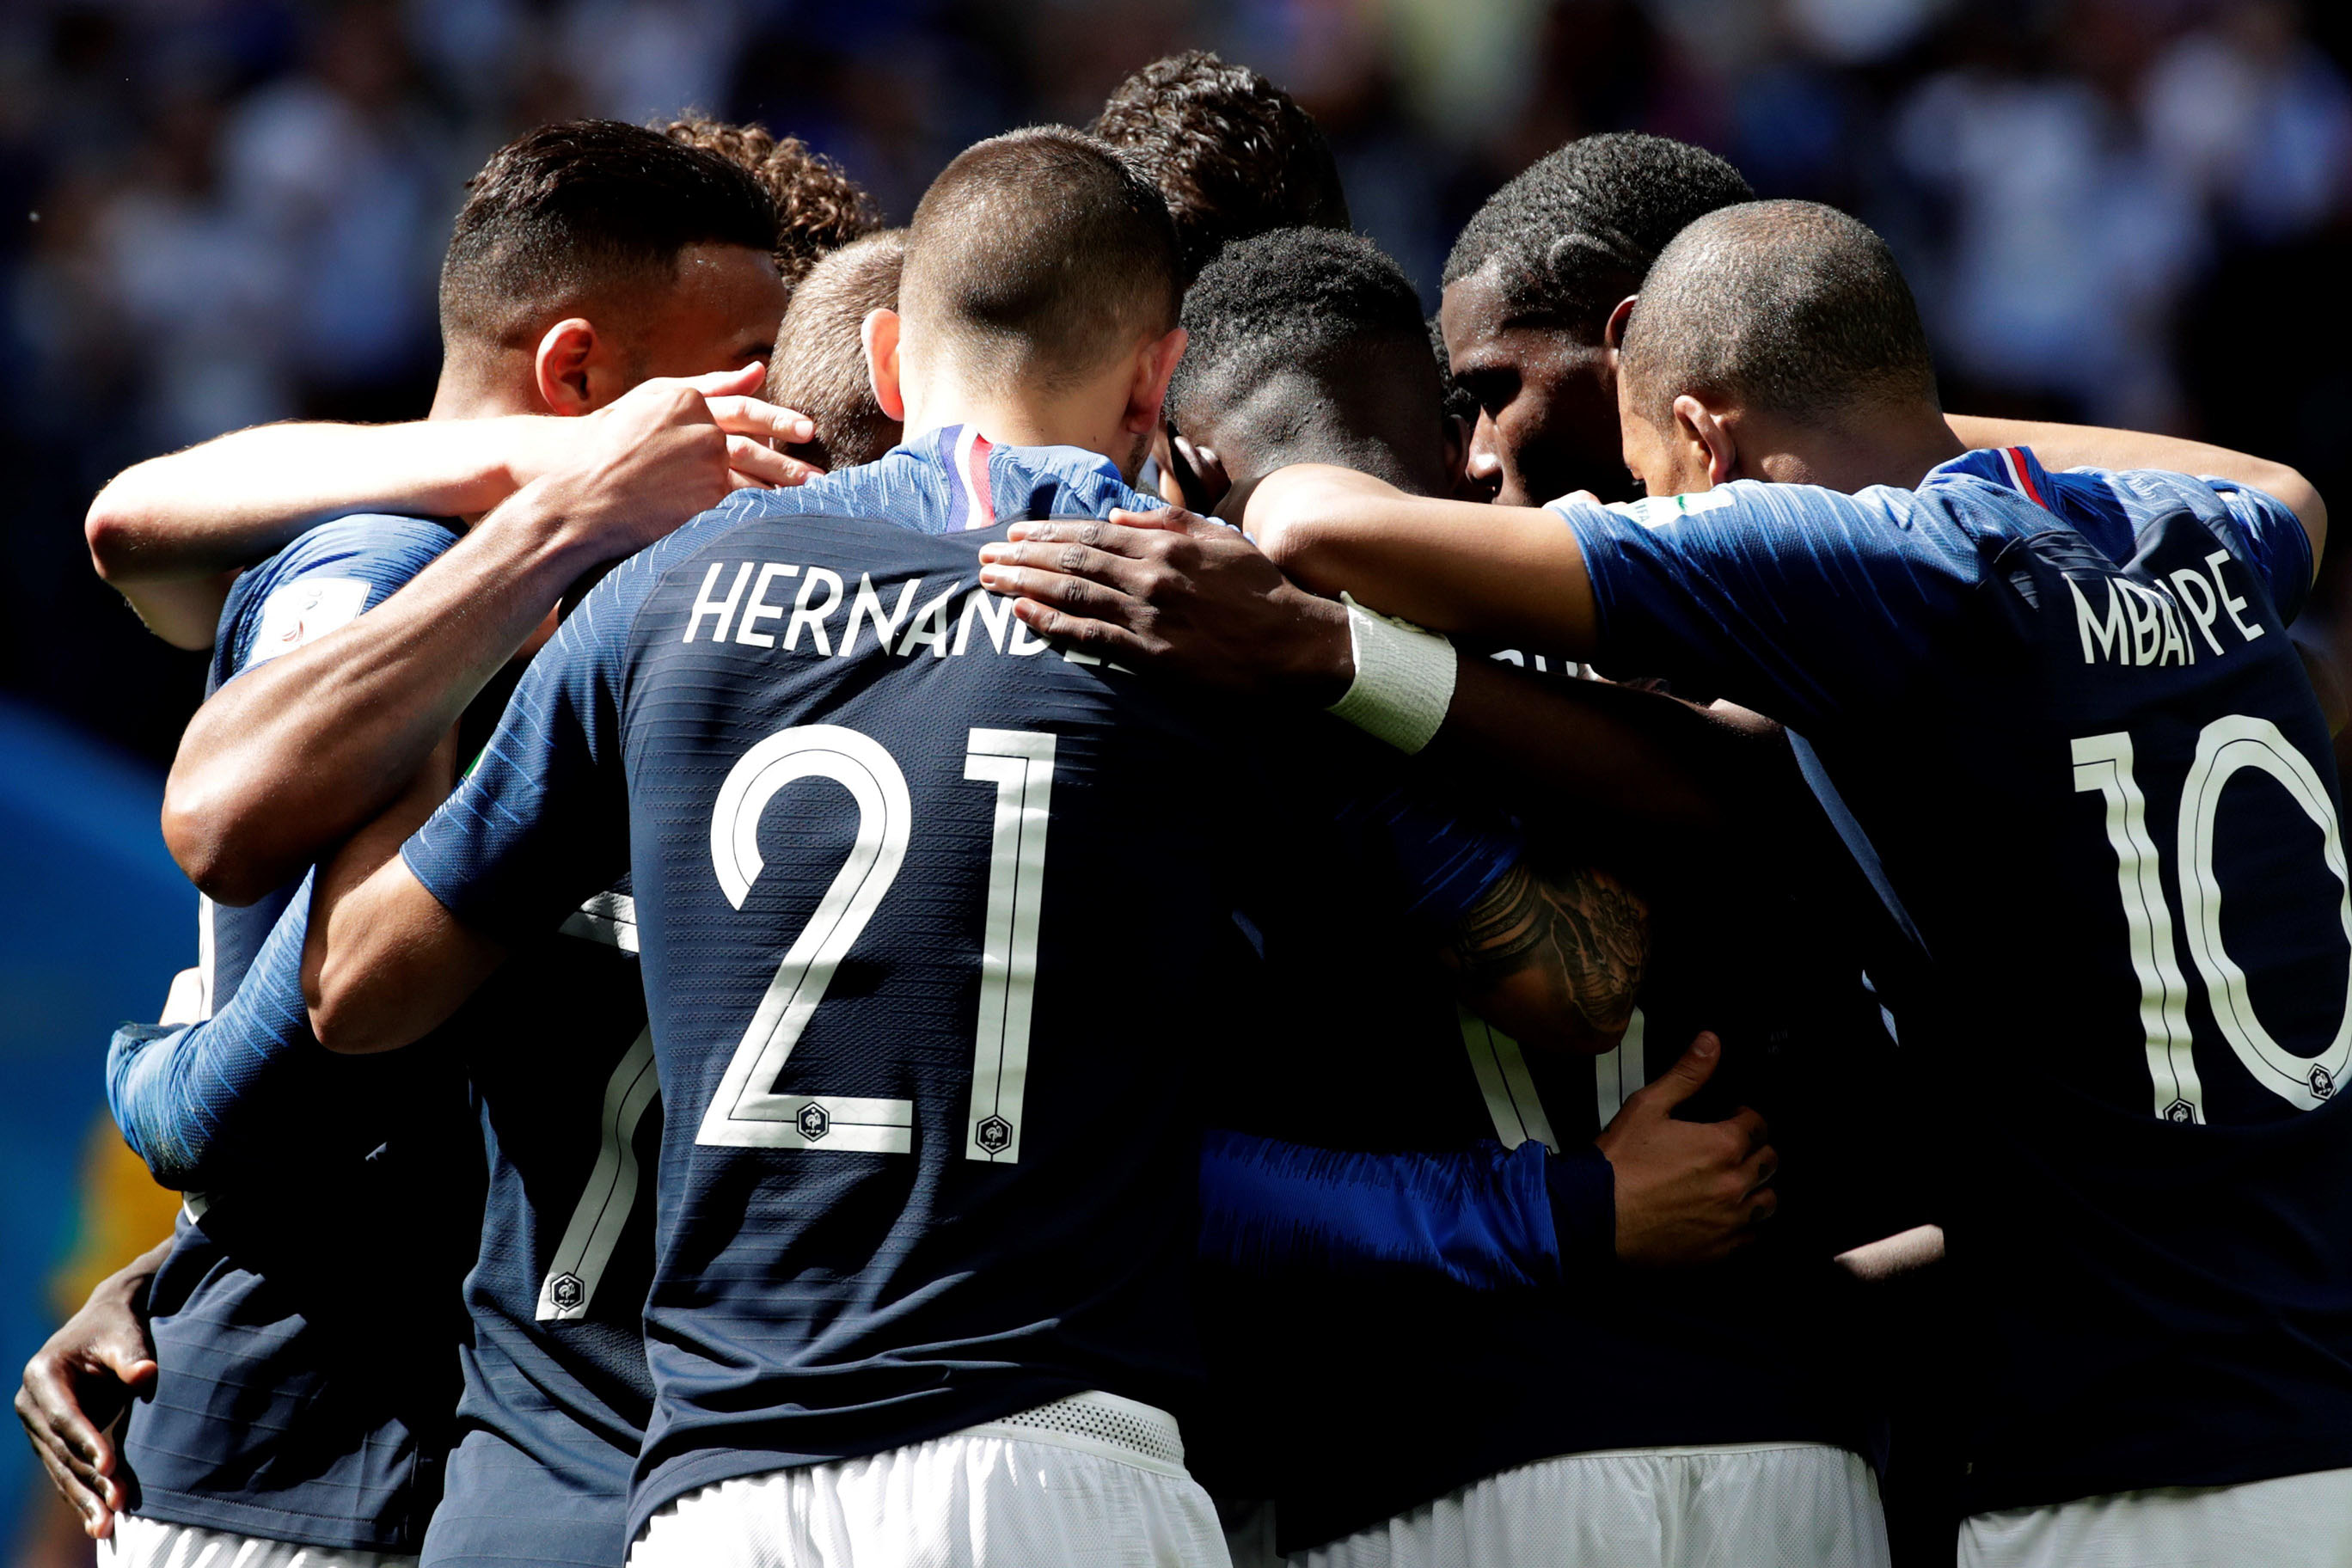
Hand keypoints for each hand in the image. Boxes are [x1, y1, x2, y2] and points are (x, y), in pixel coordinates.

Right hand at [16, 1256, 161, 1537]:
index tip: (110, 1465)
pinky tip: (100, 1522)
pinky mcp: (53, 1441)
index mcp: (43, 1374)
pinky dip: (83, 1496)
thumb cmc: (118, 1327)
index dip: (87, 1441)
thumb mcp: (126, 1334)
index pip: (65, 1415)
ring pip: (62, 1468)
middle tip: (117, 1505)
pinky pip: (67, 1472)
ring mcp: (38, 1425)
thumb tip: (146, 1375)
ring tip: (108, 1526)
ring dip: (85, 1498)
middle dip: (88, 1480)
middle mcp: (33, 1404)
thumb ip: (134, 1356)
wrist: (106, 1325)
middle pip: (61, 1450)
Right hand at [514, 366, 823, 497]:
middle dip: (789, 465)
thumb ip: (710, 385)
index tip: (808, 430)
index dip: (779, 420)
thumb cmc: (609, 439)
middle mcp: (698, 432)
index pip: (746, 411)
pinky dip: (758, 516)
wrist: (572, 483)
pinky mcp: (694, 504)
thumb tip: (758, 372)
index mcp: (688, 403)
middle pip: (755, 450)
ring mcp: (698, 469)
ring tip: (808, 504)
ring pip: (750, 483)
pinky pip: (735, 511)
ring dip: (781, 495)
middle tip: (819, 477)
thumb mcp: (655, 399)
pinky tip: (777, 523)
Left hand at [976, 508, 1353, 702]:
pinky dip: (1053, 625)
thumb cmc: (1260, 590)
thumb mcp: (1221, 538)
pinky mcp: (1152, 656)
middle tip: (985, 557)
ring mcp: (1149, 616)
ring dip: (1026, 585)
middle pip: (1072, 561)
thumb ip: (1169, 520)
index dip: (1047, 532)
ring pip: (1073, 594)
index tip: (1014, 533)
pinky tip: (1024, 616)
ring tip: (992, 582)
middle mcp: (1151, 575)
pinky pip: (1090, 637)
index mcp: (1165, 544)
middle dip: (1023, 557)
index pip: (1092, 533)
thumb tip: (1120, 510)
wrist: (1294, 645)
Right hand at [1595, 1032, 1778, 1264]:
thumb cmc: (1619, 1162)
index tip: (1733, 1117)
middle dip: (1756, 1150)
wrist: (1594, 1215)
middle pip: (1770, 1162)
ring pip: (1769, 1202)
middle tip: (1735, 1148)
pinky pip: (1751, 1236)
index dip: (1746, 1116)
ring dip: (1758, 1189)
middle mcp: (1735, 1183)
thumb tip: (1711, 1042)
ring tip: (1736, 1183)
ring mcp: (1730, 1221)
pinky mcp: (1718, 1250)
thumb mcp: (1648, 1106)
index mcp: (1723, 1145)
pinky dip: (1745, 1224)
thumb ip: (1687, 1074)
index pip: (1758, 1124)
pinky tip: (1726, 1216)